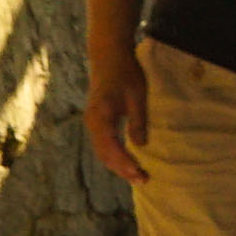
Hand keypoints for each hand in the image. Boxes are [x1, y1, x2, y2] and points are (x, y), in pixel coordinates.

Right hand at [86, 55, 150, 184]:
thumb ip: (138, 121)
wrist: (108, 55)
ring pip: (102, 151)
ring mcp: (92, 123)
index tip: (140, 175)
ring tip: (136, 175)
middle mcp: (92, 123)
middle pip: (105, 155)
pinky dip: (114, 156)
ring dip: (118, 165)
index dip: (125, 164)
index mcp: (101, 118)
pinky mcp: (96, 121)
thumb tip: (141, 145)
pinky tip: (126, 161)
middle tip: (143, 180)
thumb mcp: (137, 96)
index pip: (112, 149)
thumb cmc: (125, 72)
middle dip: (123, 170)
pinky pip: (103, 144)